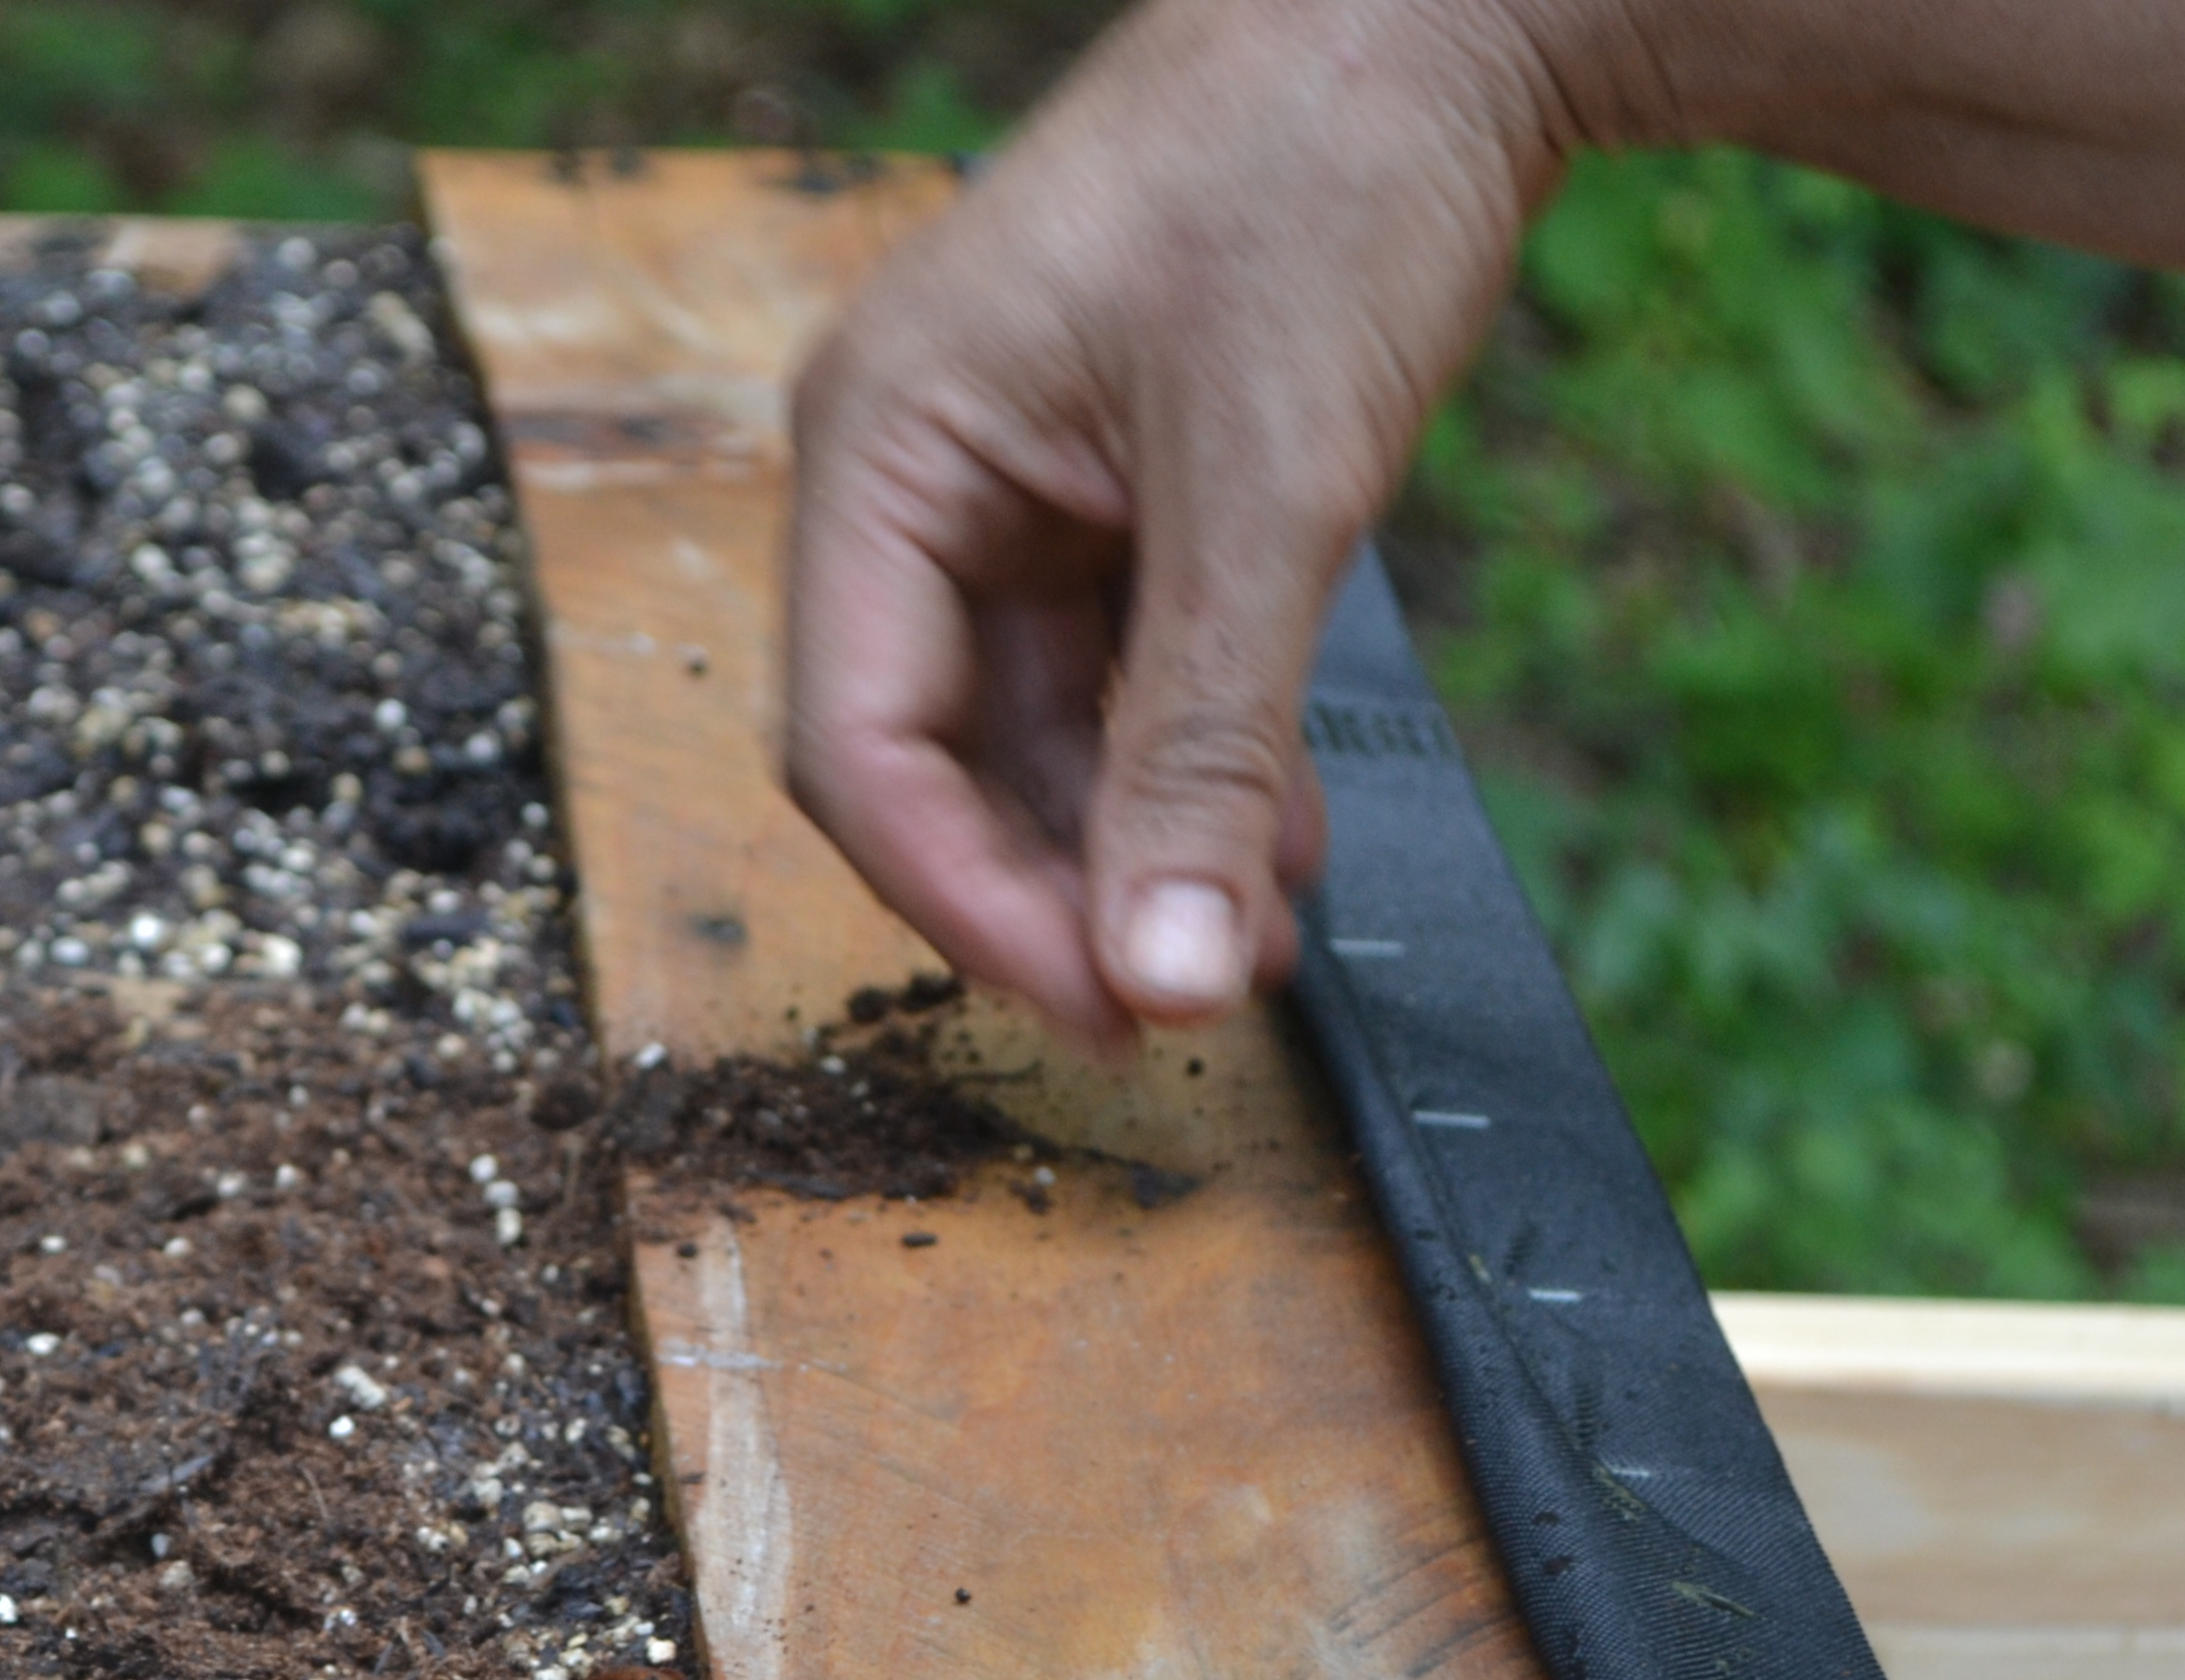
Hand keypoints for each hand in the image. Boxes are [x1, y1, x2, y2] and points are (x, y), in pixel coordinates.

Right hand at [780, 0, 1566, 1045]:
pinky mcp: (1105, 480)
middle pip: (931, 756)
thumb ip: (1204, 745)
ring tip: (1253, 929)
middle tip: (1188, 1001)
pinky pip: (1111, 665)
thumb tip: (1165, 979)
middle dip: (1057, 886)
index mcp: (881, 446)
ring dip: (1134, 842)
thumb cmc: (1326, 167)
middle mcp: (912, 467)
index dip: (966, 902)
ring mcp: (1008, 475)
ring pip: (1031, 729)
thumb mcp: (1269, 491)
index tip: (1098, 1007)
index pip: (858, 746)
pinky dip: (1183, 758)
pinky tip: (1269, 836)